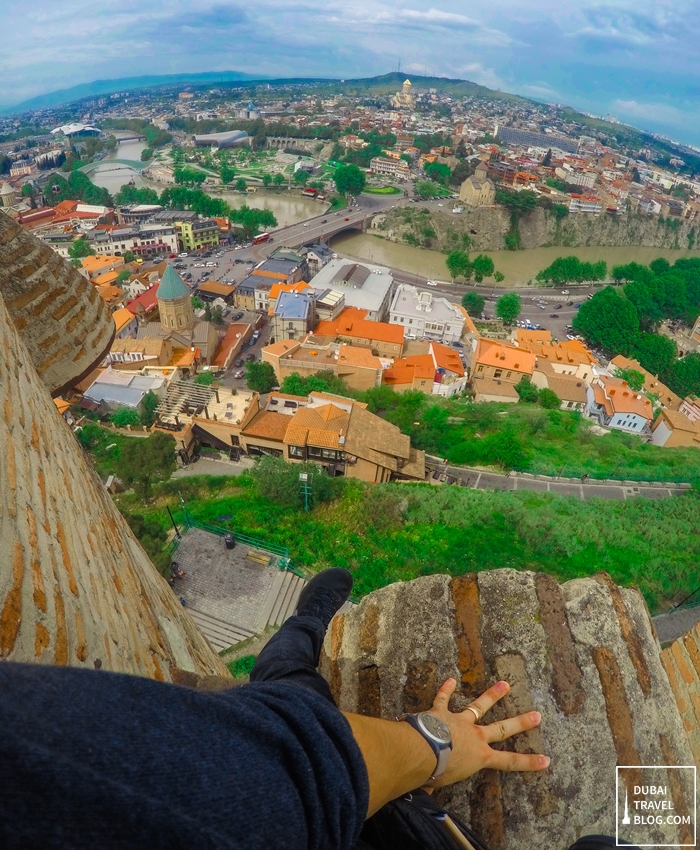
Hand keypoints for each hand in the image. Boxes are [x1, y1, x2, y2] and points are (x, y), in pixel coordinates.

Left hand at [425, 678, 548, 787]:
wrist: (423, 750)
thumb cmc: (435, 772)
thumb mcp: (443, 782)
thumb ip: (442, 781)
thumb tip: (430, 788)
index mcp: (480, 757)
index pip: (509, 762)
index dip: (528, 762)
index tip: (546, 759)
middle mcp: (475, 736)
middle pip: (502, 729)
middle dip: (521, 722)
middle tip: (537, 715)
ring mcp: (460, 721)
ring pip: (479, 706)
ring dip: (492, 695)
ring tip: (505, 684)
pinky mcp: (442, 711)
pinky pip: (444, 698)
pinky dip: (446, 689)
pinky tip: (450, 680)